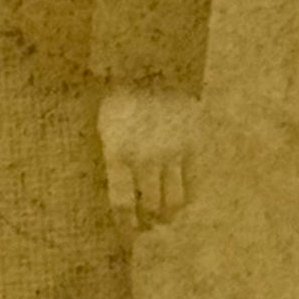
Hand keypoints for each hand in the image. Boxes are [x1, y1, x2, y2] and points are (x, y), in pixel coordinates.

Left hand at [99, 85, 201, 227]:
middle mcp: (146, 158)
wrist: (153, 66)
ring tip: (164, 218)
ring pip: (173, 201)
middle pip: (150, 207)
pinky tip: (181, 203)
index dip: (125, 225)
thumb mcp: (105, 128)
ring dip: (168, 216)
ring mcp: (172, 153)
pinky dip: (187, 200)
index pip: (122, 204)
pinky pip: (192, 185)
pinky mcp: (192, 147)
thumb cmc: (122, 99)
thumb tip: (120, 195)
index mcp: (118, 153)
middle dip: (147, 223)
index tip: (127, 233)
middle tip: (146, 227)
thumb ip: (112, 161)